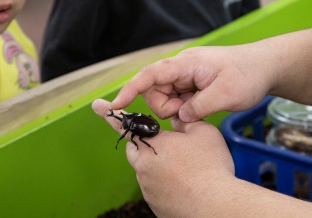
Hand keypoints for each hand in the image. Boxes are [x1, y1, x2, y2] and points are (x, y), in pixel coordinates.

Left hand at [92, 98, 235, 216]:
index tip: (97, 105)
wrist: (214, 206)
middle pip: (136, 149)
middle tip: (168, 145)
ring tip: (188, 168)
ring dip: (160, 165)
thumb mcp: (203, 131)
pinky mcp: (156, 204)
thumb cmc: (209, 167)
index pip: (127, 124)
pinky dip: (168, 183)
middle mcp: (144, 167)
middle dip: (146, 143)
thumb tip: (177, 122)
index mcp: (152, 144)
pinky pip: (157, 187)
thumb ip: (186, 121)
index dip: (111, 114)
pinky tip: (188, 183)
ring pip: (147, 170)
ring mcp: (148, 188)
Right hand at [111, 45, 270, 121]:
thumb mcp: (226, 95)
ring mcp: (187, 76)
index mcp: (187, 63)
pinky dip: (185, 109)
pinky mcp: (192, 84)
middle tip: (190, 113)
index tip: (116, 105)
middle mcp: (182, 67)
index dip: (131, 89)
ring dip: (177, 110)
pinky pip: (177, 100)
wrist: (266, 67)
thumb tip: (179, 117)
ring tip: (202, 109)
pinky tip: (202, 109)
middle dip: (166, 108)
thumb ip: (198, 107)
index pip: (151, 74)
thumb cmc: (248, 75)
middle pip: (155, 91)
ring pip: (165, 98)